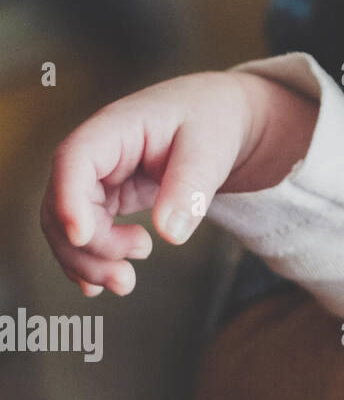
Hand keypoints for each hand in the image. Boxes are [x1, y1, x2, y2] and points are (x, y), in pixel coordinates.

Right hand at [40, 71, 255, 296]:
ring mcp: (100, 178)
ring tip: (125, 283)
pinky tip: (101, 284)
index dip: (68, 199)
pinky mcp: (111, 198)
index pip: (74, 160)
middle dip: (87, 246)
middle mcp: (98, 154)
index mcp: (116, 127)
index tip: (82, 236)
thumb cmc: (214, 119)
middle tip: (127, 275)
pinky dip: (90, 259)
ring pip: (69, 224)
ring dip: (87, 260)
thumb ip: (190, 188)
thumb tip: (170, 234)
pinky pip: (87, 231)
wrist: (222, 115)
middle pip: (63, 202)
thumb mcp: (212, 148)